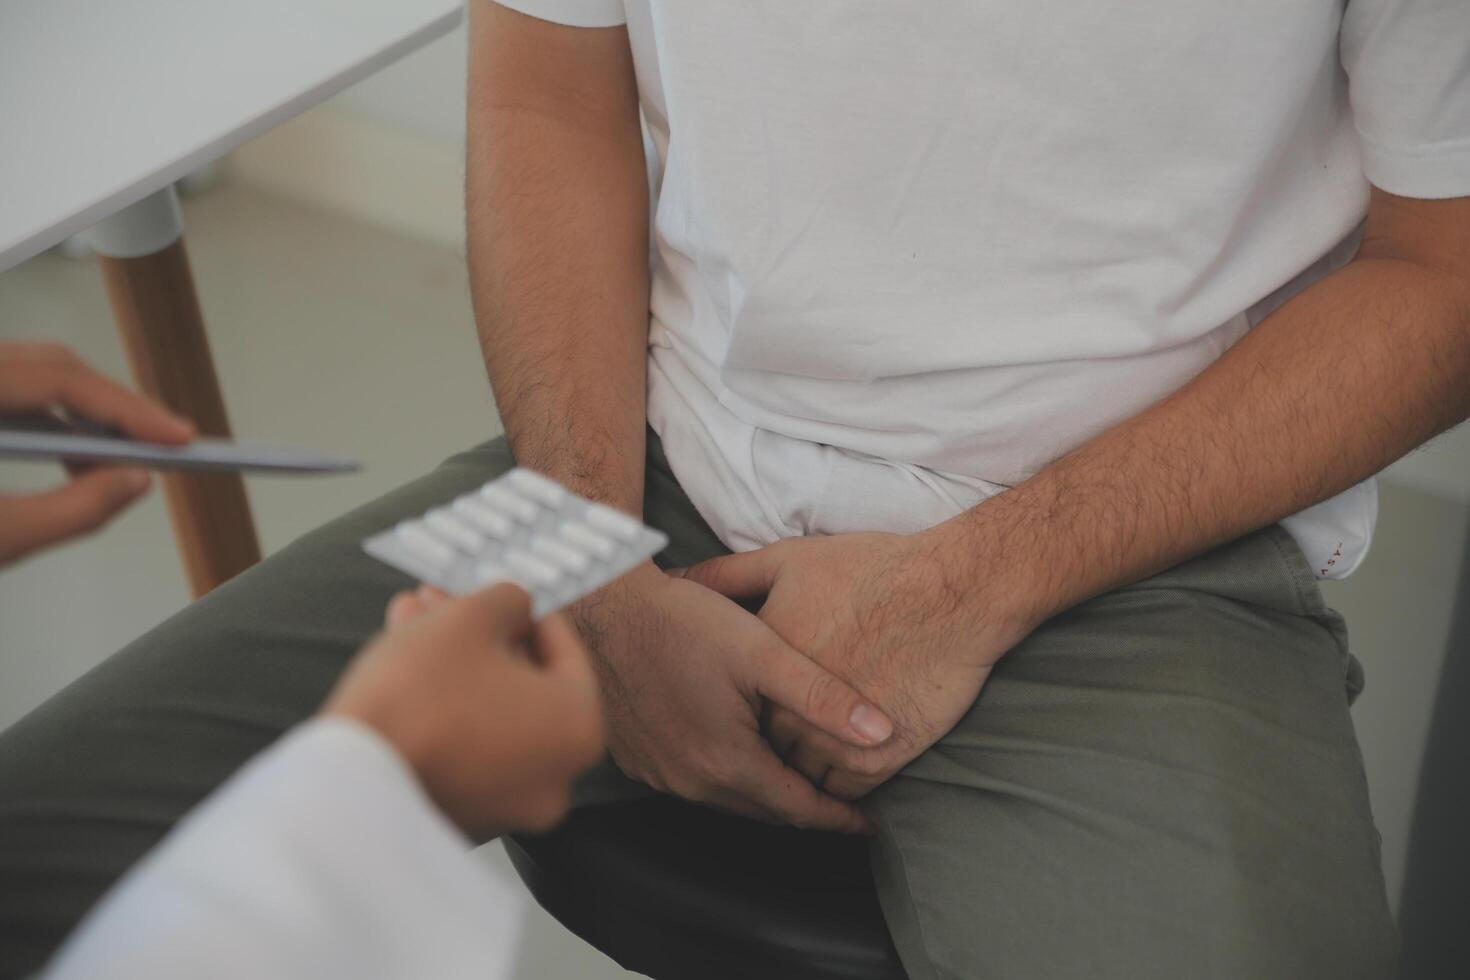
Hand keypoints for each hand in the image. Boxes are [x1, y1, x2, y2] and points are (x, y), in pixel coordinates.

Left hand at [0, 341, 193, 566]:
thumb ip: (74, 510)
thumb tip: (135, 481)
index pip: (59, 379)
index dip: (127, 409)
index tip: (178, 437)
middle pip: (52, 365)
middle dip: (114, 408)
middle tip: (166, 444)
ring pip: (35, 375)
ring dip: (85, 416)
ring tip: (121, 460)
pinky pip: (15, 392)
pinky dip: (53, 421)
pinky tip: (76, 456)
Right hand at [323, 584, 603, 836]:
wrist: (347, 780)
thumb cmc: (421, 693)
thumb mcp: (471, 618)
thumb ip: (508, 600)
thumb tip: (515, 606)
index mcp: (577, 729)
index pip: (565, 652)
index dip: (527, 609)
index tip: (500, 588)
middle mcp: (553, 777)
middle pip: (519, 681)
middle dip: (479, 633)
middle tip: (444, 597)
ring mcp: (506, 803)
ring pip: (484, 708)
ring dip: (451, 658)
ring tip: (410, 615)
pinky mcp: (461, 814)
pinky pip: (462, 742)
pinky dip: (439, 701)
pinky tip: (401, 656)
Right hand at [566, 562, 894, 833]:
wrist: (602, 608)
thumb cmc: (682, 621)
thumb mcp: (762, 651)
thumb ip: (824, 697)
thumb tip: (882, 733)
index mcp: (728, 762)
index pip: (799, 810)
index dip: (839, 818)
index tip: (869, 823)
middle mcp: (691, 782)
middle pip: (765, 811)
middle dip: (806, 809)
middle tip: (842, 800)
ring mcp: (660, 775)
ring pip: (730, 800)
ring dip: (765, 793)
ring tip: (798, 776)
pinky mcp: (639, 761)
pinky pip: (695, 783)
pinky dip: (727, 777)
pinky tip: (741, 752)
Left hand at [676, 530, 1037, 800]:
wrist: (949, 592)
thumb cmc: (871, 569)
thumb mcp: (788, 560)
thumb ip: (729, 575)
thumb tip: (682, 576)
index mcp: (760, 667)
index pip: (732, 707)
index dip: (738, 706)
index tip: (749, 701)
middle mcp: (789, 711)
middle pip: (763, 747)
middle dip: (765, 747)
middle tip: (781, 737)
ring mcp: (832, 740)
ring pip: (801, 777)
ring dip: (803, 773)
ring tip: (811, 760)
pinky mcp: (878, 759)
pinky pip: (846, 793)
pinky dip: (842, 790)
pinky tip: (847, 769)